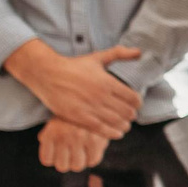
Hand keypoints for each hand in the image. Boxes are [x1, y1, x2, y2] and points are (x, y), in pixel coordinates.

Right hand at [5, 41, 143, 134]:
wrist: (48, 74)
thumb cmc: (74, 66)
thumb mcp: (97, 57)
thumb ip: (119, 54)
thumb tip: (139, 52)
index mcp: (108, 81)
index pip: (133, 98)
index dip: (138, 103)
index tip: (136, 104)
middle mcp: (101, 95)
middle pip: (127, 112)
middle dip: (131, 115)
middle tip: (130, 116)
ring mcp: (90, 107)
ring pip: (116, 122)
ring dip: (124, 126)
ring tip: (124, 125)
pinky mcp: (79, 117)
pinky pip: (101, 129)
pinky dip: (112, 133)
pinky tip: (117, 134)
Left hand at [38, 120, 110, 172]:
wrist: (93, 100)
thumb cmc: (72, 116)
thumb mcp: (54, 123)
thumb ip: (48, 137)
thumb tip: (48, 158)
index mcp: (51, 132)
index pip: (47, 160)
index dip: (52, 158)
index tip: (57, 152)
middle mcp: (63, 136)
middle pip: (62, 166)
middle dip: (66, 162)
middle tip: (70, 154)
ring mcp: (80, 138)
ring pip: (77, 166)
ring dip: (79, 162)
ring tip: (81, 153)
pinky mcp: (96, 140)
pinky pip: (92, 161)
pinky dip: (92, 158)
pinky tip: (91, 150)